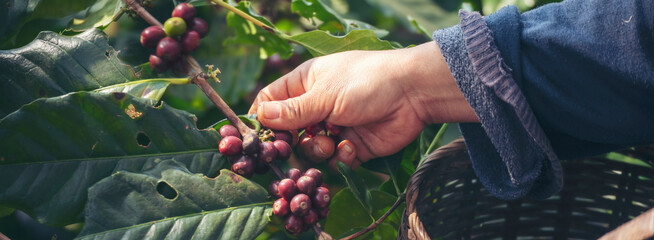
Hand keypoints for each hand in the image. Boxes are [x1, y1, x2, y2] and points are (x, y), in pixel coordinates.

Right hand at [249, 42, 476, 168]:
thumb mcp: (324, 95)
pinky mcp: (353, 146)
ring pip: (311, 150)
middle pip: (289, 132)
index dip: (264, 119)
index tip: (262, 137)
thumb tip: (259, 116)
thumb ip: (292, 111)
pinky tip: (352, 146)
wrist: (412, 94)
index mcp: (305, 84)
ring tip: (330, 142)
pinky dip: (342, 156)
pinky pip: (335, 160)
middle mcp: (316, 106)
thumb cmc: (366, 82)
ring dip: (318, 149)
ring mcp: (335, 127)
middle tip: (297, 145)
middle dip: (292, 142)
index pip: (271, 101)